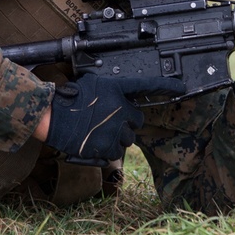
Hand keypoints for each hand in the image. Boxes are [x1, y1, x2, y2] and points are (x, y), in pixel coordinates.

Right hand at [44, 73, 185, 160]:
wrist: (53, 117)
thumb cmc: (69, 99)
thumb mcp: (90, 82)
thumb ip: (107, 86)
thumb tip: (113, 90)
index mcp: (117, 90)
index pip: (147, 86)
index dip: (166, 87)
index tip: (181, 87)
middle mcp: (121, 109)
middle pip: (137, 120)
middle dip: (127, 122)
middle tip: (111, 121)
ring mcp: (116, 129)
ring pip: (128, 138)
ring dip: (118, 136)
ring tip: (99, 132)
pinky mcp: (109, 147)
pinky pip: (116, 152)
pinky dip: (108, 150)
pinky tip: (95, 142)